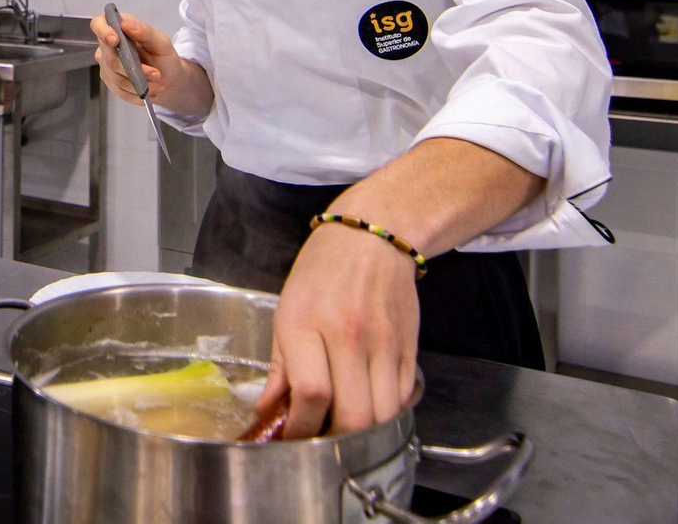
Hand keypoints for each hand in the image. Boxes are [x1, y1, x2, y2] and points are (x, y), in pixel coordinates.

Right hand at [88, 10, 182, 106]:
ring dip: (138, 83)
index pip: (98, 24)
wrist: (167, 78)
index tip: (115, 40)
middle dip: (133, 68)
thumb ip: (145, 32)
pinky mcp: (111, 82)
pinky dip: (136, 93)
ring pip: (115, 77)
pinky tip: (148, 91)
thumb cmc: (162, 56)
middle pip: (109, 58)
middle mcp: (107, 47)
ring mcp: (106, 65)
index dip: (102, 31)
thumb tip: (126, 24)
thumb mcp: (161, 42)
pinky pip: (120, 91)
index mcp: (118, 29)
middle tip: (155, 74)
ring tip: (156, 83)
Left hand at [255, 222, 419, 436]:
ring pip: (383, 415)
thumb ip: (278, 367)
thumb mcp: (286, 311)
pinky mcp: (409, 348)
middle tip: (320, 439)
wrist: (372, 237)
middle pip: (353, 415)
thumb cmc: (321, 271)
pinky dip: (385, 414)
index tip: (292, 436)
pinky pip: (401, 399)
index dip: (300, 427)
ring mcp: (384, 343)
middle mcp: (348, 335)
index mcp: (307, 323)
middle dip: (335, 441)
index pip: (310, 393)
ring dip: (363, 433)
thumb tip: (268, 410)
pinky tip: (368, 406)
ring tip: (344, 428)